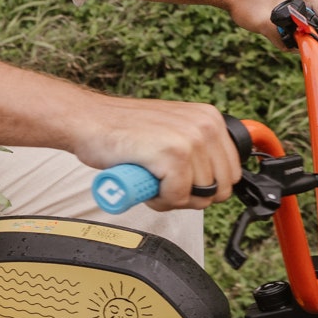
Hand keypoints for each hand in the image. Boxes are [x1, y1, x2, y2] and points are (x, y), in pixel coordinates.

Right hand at [71, 95, 243, 210]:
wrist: (85, 120)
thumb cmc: (120, 130)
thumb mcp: (171, 128)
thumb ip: (195, 148)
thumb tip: (215, 181)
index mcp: (209, 118)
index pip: (232, 172)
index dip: (206, 186)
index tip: (182, 183)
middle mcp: (205, 125)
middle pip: (220, 188)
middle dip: (192, 197)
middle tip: (164, 186)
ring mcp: (190, 139)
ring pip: (200, 195)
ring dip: (172, 199)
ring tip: (150, 180)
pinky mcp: (173, 155)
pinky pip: (178, 197)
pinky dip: (159, 200)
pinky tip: (143, 182)